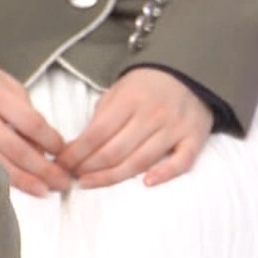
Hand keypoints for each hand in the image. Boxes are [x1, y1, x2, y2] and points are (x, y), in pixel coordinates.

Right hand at [0, 60, 69, 196]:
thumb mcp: (8, 87)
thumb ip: (27, 115)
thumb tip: (46, 151)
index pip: (31, 123)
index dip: (52, 142)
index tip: (63, 154)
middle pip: (14, 149)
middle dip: (43, 170)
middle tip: (62, 182)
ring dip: (21, 181)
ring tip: (43, 190)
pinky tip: (5, 190)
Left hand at [56, 67, 212, 188]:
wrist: (189, 73)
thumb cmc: (147, 86)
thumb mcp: (119, 91)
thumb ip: (102, 118)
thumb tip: (78, 148)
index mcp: (130, 100)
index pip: (97, 133)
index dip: (76, 153)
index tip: (62, 164)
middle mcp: (153, 115)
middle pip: (115, 151)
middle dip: (88, 168)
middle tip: (73, 177)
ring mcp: (175, 128)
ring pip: (141, 161)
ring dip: (112, 176)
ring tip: (91, 183)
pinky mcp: (194, 138)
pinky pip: (182, 161)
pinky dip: (166, 174)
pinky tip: (147, 183)